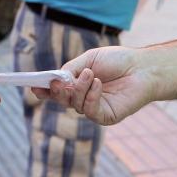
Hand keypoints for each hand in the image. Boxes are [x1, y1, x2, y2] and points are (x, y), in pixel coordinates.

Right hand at [33, 46, 157, 125]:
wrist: (143, 68)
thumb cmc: (118, 61)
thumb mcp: (89, 59)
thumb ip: (70, 69)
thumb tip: (55, 79)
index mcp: (78, 84)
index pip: (57, 90)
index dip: (44, 90)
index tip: (33, 87)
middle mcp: (83, 98)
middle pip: (62, 100)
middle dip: (57, 91)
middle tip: (57, 81)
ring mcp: (94, 108)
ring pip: (75, 105)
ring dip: (79, 89)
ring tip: (90, 74)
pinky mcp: (106, 116)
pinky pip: (90, 111)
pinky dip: (90, 97)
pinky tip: (97, 84)